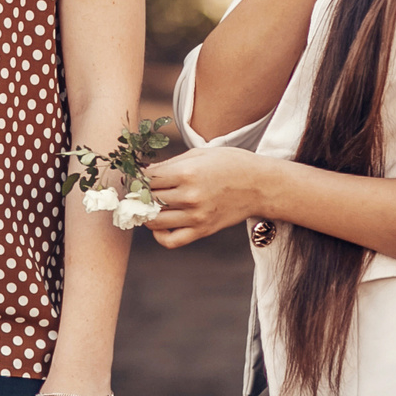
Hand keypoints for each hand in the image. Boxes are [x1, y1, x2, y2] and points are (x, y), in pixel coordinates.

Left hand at [144, 145, 279, 249]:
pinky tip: (160, 223)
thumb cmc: (230, 164)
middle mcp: (190, 197)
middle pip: (147, 199)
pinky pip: (170, 241)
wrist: (261, 185)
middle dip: (138, 193)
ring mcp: (196, 216)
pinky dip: (159, 235)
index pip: (146, 179)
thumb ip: (170, 164)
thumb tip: (143, 172)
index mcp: (187, 173)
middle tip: (137, 189)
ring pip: (153, 221)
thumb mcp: (199, 153)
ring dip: (145, 213)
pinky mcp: (202, 230)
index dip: (136, 177)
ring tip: (147, 204)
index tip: (135, 175)